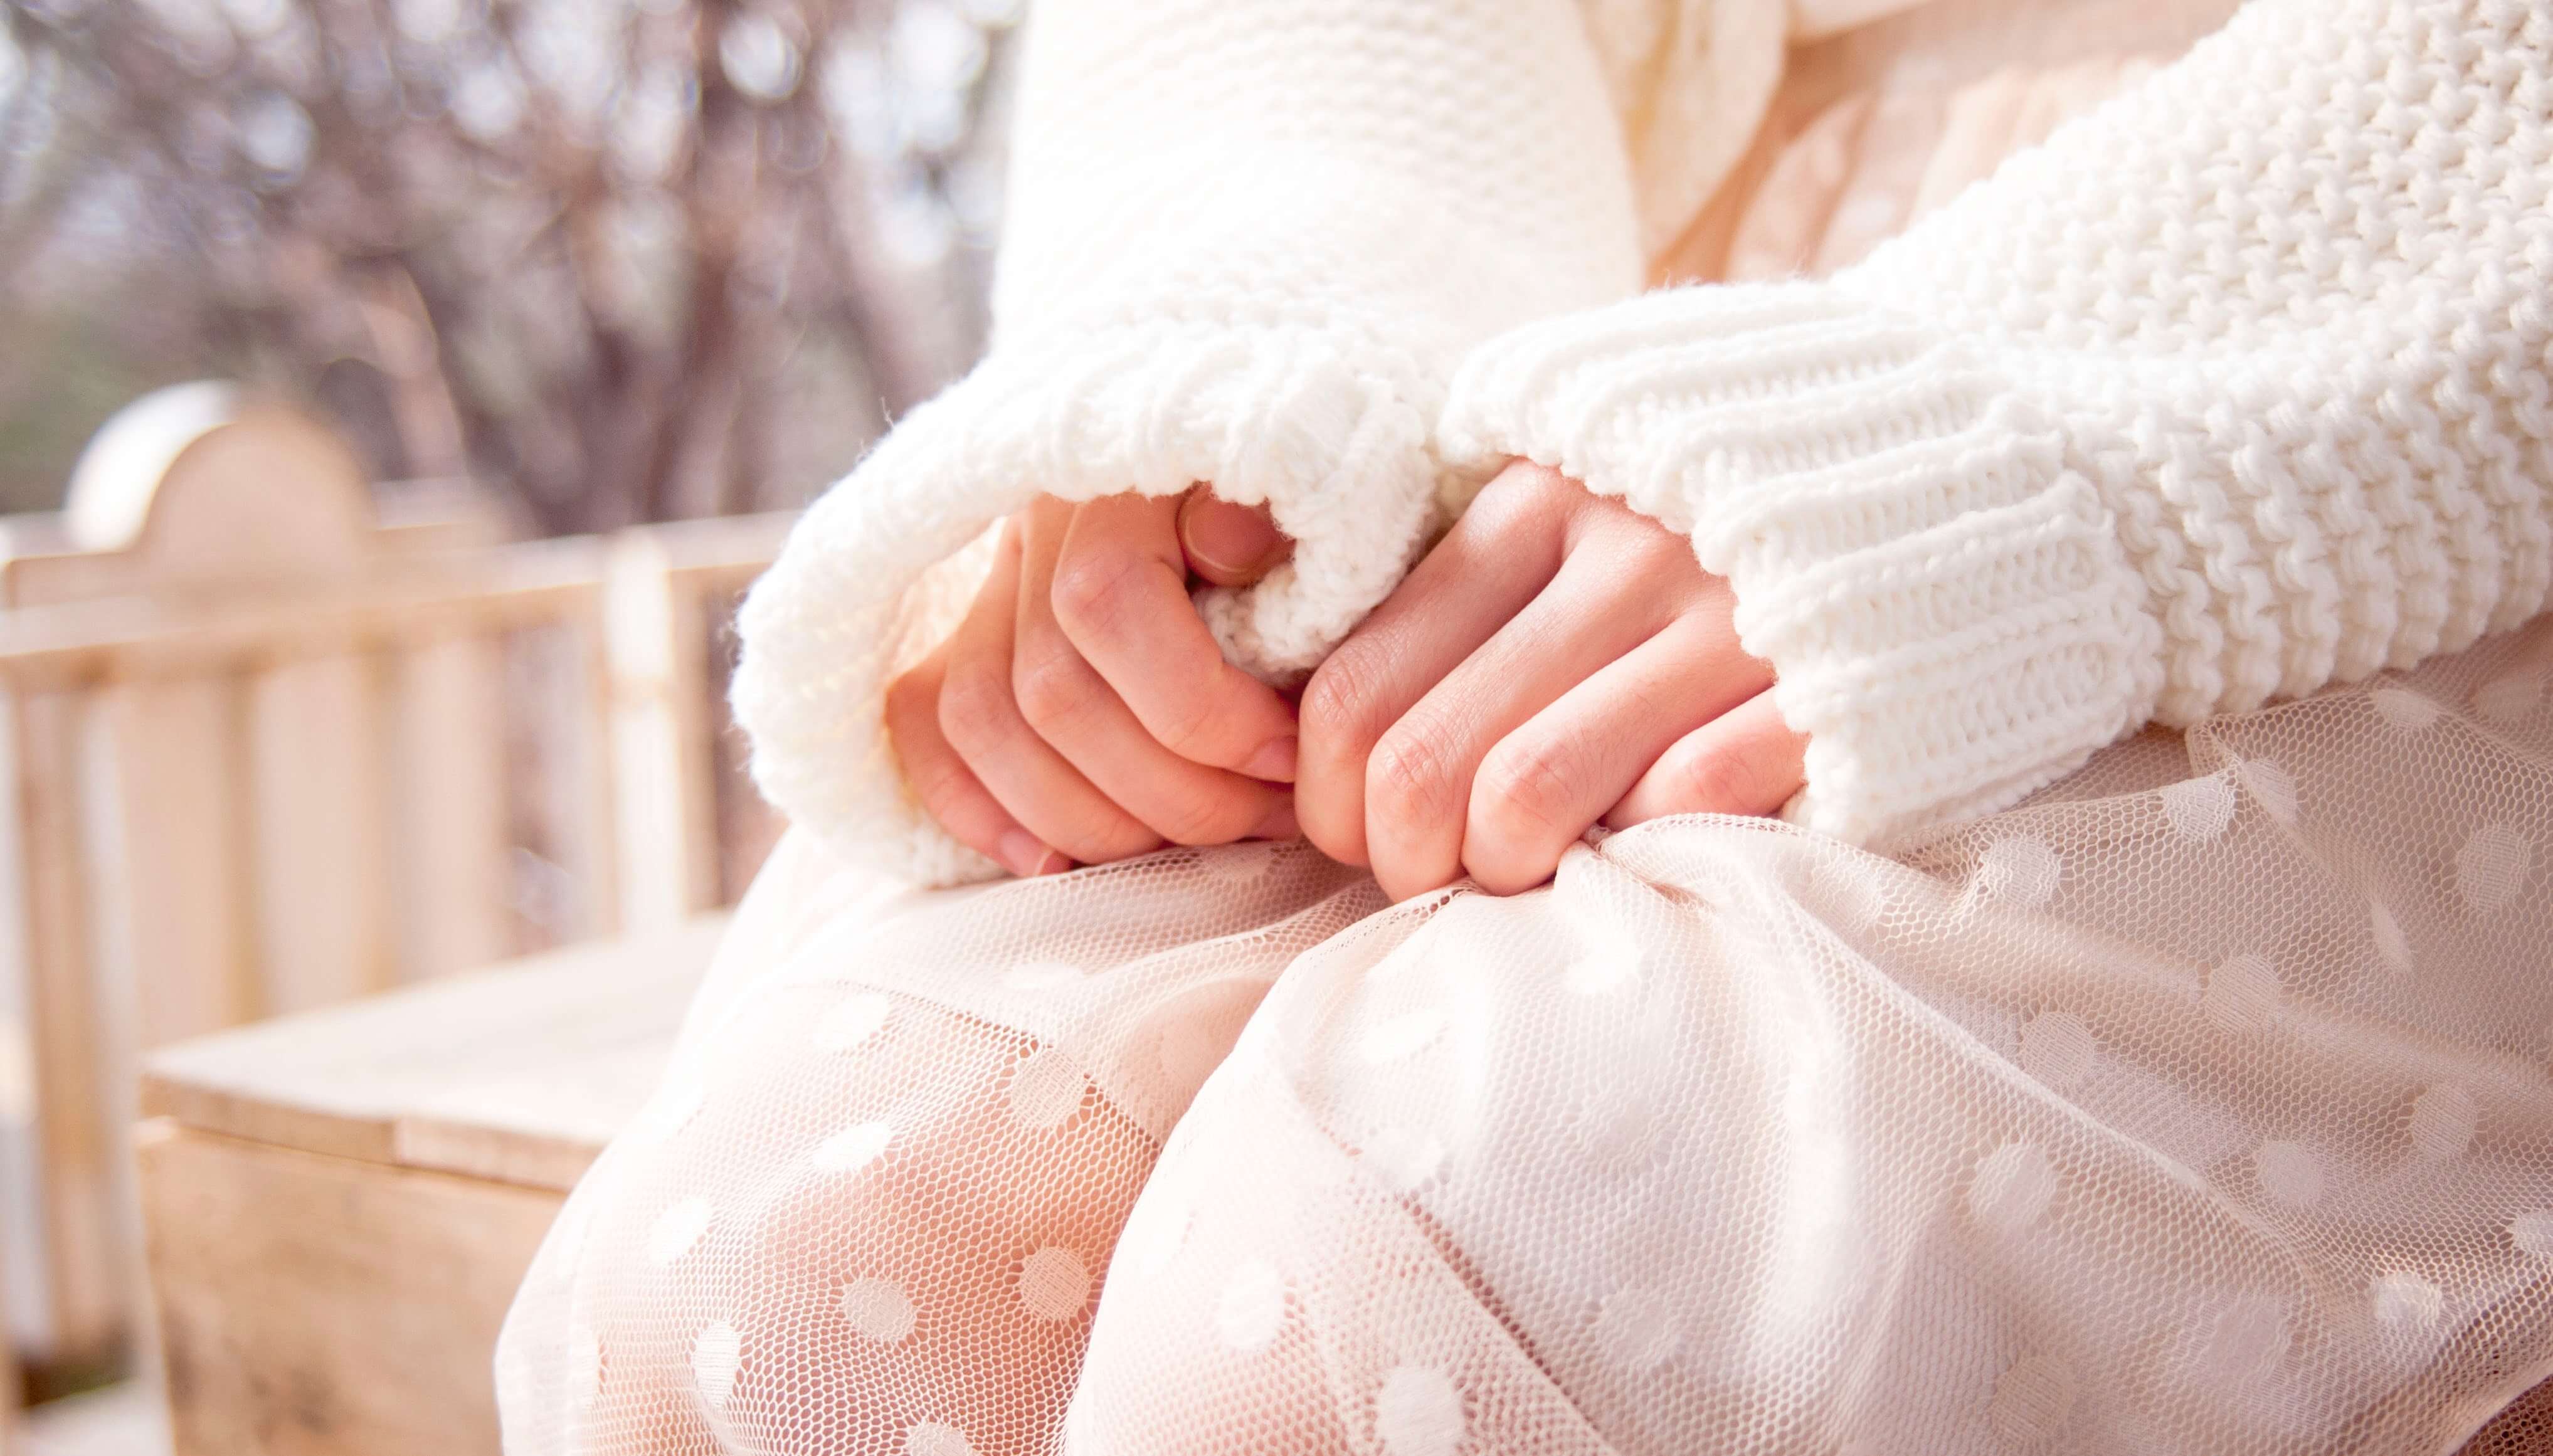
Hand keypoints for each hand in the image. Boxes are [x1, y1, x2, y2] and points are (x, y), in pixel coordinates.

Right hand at [886, 487, 1299, 877]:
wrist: (1270, 482)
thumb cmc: (1310, 518)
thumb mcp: (1319, 500)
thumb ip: (1285, 517)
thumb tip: (1232, 545)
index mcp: (1121, 478)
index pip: (1106, 603)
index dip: (1199, 711)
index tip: (1289, 759)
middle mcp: (1034, 521)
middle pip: (1051, 692)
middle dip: (1170, 791)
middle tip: (1263, 816)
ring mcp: (988, 583)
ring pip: (984, 726)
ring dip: (1093, 820)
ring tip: (1195, 839)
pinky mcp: (959, 635)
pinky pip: (922, 729)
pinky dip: (981, 810)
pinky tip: (1061, 860)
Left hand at [1297, 461, 1807, 899]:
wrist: (1991, 472)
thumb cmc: (1749, 512)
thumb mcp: (1597, 489)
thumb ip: (1481, 581)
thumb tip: (1335, 731)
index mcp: (1537, 499)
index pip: (1355, 684)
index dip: (1326, 795)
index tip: (1357, 833)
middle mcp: (1619, 551)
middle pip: (1421, 762)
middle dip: (1395, 860)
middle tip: (1432, 879)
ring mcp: (1727, 620)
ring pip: (1525, 798)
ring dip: (1497, 876)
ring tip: (1526, 878)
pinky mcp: (1824, 691)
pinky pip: (1678, 806)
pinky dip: (1639, 854)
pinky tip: (1648, 847)